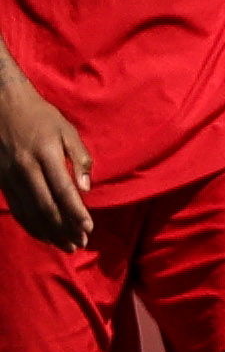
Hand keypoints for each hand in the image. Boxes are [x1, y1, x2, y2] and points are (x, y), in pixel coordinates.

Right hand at [0, 66, 88, 246]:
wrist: (1, 105)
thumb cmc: (40, 117)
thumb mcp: (67, 130)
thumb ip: (80, 158)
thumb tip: (86, 188)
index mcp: (45, 155)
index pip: (63, 191)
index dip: (75, 213)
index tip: (88, 228)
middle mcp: (25, 169)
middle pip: (45, 207)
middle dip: (63, 229)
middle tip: (79, 244)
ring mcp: (9, 176)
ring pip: (29, 212)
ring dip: (48, 232)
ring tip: (65, 245)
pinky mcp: (0, 181)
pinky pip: (16, 208)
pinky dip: (30, 224)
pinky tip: (43, 234)